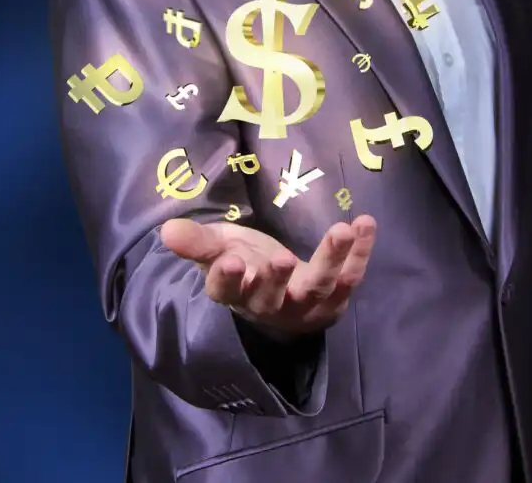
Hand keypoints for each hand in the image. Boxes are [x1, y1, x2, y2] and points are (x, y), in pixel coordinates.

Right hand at [160, 215, 376, 338]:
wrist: (278, 289)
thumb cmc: (243, 263)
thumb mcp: (217, 247)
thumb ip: (196, 240)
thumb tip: (166, 230)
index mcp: (234, 293)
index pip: (225, 291)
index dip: (227, 279)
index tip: (230, 261)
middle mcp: (268, 306)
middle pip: (271, 297)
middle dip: (277, 279)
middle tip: (280, 259)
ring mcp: (304, 306)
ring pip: (317, 287)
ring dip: (331, 260)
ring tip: (342, 230)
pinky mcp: (333, 300)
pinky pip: (349, 279)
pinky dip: (359, 253)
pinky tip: (365, 224)